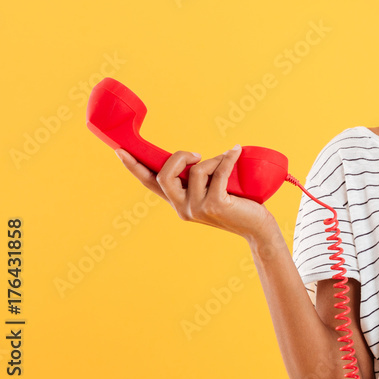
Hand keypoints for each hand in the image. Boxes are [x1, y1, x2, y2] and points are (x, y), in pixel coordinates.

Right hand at [114, 145, 277, 240]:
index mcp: (178, 203)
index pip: (150, 183)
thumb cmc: (237, 205)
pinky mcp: (215, 205)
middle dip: (180, 156)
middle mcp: (183, 208)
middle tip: (198, 155)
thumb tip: (194, 158)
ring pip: (196, 170)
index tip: (120, 150)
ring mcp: (197, 209)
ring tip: (229, 161)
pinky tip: (236, 151)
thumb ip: (198, 179)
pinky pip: (218, 171)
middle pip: (165, 174)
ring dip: (214, 160)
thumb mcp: (211, 190)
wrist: (258, 228)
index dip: (134, 166)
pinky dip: (228, 158)